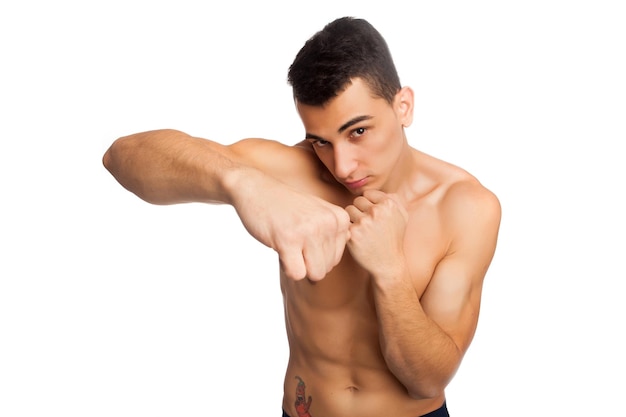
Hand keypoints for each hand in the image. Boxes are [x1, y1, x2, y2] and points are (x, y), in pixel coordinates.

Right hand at [233, 173, 350, 280]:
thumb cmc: (285, 206)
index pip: (336, 258)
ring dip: (298, 266)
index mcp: (339, 218)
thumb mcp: (318, 213)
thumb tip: (337, 257)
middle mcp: (329, 222)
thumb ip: (333, 233)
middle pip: (327, 268)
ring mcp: (309, 230)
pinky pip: (297, 273)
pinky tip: (280, 247)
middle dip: (307, 263)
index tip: (303, 236)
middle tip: (293, 241)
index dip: (316, 255)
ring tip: (288, 244)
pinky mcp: (289, 239)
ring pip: (315, 273)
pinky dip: (286, 267)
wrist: (255, 189)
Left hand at [345, 190, 408, 276]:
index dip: (370, 205)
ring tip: (363, 231)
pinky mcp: (352, 234)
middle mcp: (376, 211)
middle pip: (357, 201)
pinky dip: (348, 230)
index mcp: (388, 204)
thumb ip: (395, 198)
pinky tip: (357, 237)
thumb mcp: (402, 216)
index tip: (374, 216)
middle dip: (361, 211)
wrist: (388, 264)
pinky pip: (344, 223)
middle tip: (368, 225)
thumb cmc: (394, 239)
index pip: (368, 194)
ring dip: (353, 219)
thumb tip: (380, 190)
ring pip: (348, 210)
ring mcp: (363, 223)